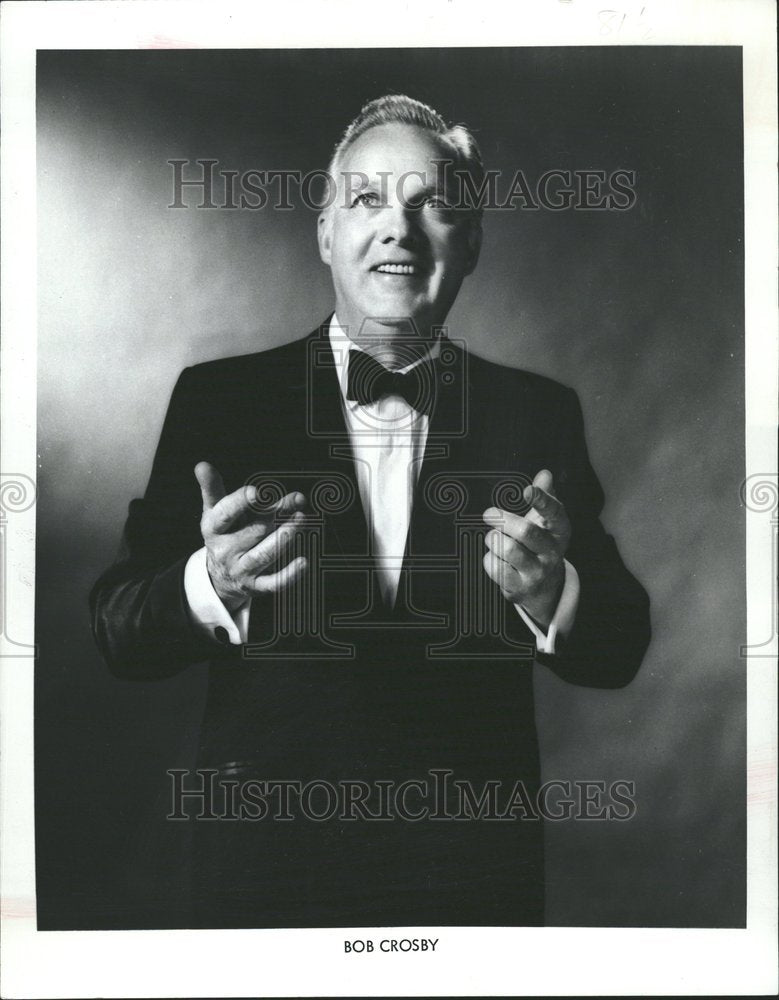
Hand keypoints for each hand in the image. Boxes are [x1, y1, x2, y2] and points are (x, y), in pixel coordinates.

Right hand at [195, 462, 308, 612]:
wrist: (218, 576)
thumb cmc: (223, 534)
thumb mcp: (214, 512)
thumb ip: (213, 488)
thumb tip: (201, 465)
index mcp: (213, 529)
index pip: (225, 515)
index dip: (240, 503)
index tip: (257, 492)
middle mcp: (225, 551)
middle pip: (253, 530)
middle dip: (276, 514)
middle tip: (297, 499)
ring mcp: (241, 569)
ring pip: (264, 555)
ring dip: (284, 537)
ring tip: (301, 519)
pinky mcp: (255, 586)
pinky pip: (273, 583)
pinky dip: (289, 574)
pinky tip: (304, 562)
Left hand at [482, 469, 571, 626]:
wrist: (544, 588)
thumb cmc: (540, 546)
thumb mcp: (545, 522)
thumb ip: (545, 496)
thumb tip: (545, 474)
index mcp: (560, 532)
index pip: (554, 513)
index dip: (541, 500)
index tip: (527, 490)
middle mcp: (552, 553)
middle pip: (526, 532)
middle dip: (503, 519)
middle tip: (489, 514)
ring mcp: (537, 572)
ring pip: (507, 549)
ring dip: (494, 539)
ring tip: (494, 537)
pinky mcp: (519, 587)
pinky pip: (496, 567)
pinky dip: (489, 558)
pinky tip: (495, 557)